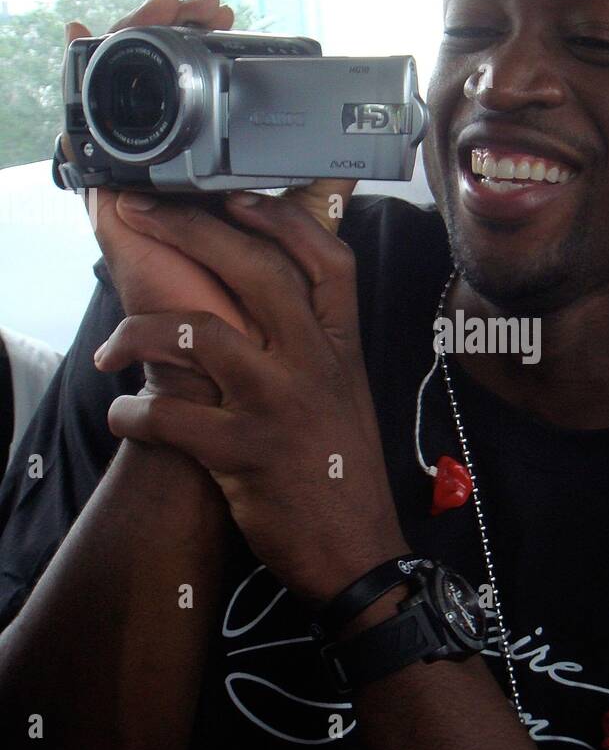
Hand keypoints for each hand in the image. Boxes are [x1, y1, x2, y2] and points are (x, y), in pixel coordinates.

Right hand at [64, 0, 358, 402]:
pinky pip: (92, 141)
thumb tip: (356, 151)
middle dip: (168, 34)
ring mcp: (142, 194)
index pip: (200, 104)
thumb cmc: (270, 320)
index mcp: (211, 185)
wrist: (237, 379)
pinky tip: (89, 35)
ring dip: (133, 45)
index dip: (203, 53)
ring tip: (156, 3)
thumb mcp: (302, 239)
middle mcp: (174, 183)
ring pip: (125, 105)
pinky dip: (89, 87)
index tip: (220, 8)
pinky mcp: (116, 211)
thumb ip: (318, 194)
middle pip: (159, 94)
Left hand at [92, 190, 406, 598]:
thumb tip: (272, 302)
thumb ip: (316, 344)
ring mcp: (279, 405)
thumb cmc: (343, 470)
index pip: (325, 259)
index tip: (234, 197)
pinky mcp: (243, 454)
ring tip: (110, 350)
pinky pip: (168, 417)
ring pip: (195, 334)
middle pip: (254, 271)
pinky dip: (132, 414)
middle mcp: (314, 364)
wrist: (357, 552)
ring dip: (136, 333)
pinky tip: (123, 415)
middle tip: (145, 217)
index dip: (279, 219)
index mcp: (342, 347)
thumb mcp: (346, 393)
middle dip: (191, 232)